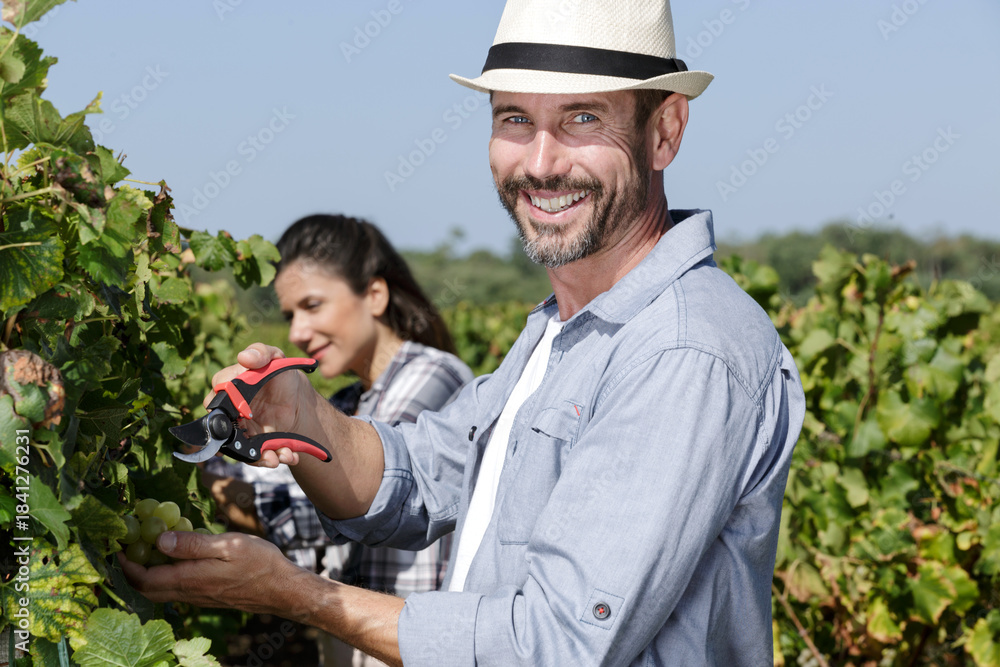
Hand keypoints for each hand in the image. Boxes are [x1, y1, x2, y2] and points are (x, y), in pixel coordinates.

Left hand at [119, 530, 310, 614]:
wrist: (281, 589)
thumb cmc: (259, 564)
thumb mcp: (229, 545)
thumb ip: (193, 544)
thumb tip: (160, 540)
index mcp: (190, 579)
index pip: (143, 579)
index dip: (125, 565)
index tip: (117, 545)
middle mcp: (189, 592)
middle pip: (146, 589)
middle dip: (129, 571)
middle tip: (124, 548)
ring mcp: (197, 596)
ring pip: (159, 590)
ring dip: (146, 573)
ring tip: (144, 548)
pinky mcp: (206, 595)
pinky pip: (175, 588)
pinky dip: (164, 574)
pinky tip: (173, 557)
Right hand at [208, 343, 314, 467]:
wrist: (296, 398)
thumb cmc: (279, 374)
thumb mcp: (275, 358)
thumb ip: (261, 353)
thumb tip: (244, 357)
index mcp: (228, 388)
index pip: (215, 398)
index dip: (226, 406)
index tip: (243, 411)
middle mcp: (229, 412)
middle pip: (221, 430)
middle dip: (235, 441)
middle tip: (253, 443)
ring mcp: (241, 430)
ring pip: (239, 449)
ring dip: (258, 456)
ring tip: (279, 456)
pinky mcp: (254, 444)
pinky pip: (256, 456)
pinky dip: (272, 459)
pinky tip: (289, 455)